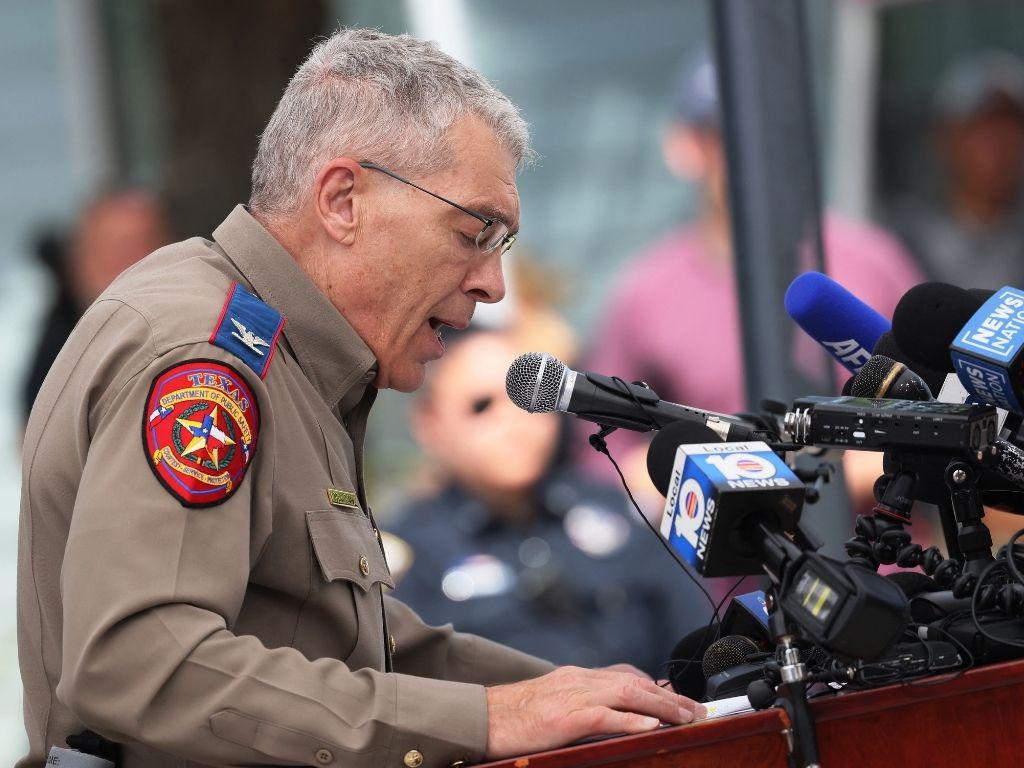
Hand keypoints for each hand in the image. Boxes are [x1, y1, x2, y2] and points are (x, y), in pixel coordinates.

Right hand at [485, 665, 705, 758]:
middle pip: (634, 682)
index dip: (656, 686)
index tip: (679, 698)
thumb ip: (581, 704)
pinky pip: (604, 715)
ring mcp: (573, 696)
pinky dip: (631, 719)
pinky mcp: (566, 717)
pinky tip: (651, 725)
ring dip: (662, 705)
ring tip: (687, 717)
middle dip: (670, 697)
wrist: (482, 717)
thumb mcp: (552, 703)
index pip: (626, 675)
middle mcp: (579, 681)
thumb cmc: (514, 717)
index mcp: (577, 678)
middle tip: (697, 710)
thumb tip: (611, 716)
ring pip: (627, 693)